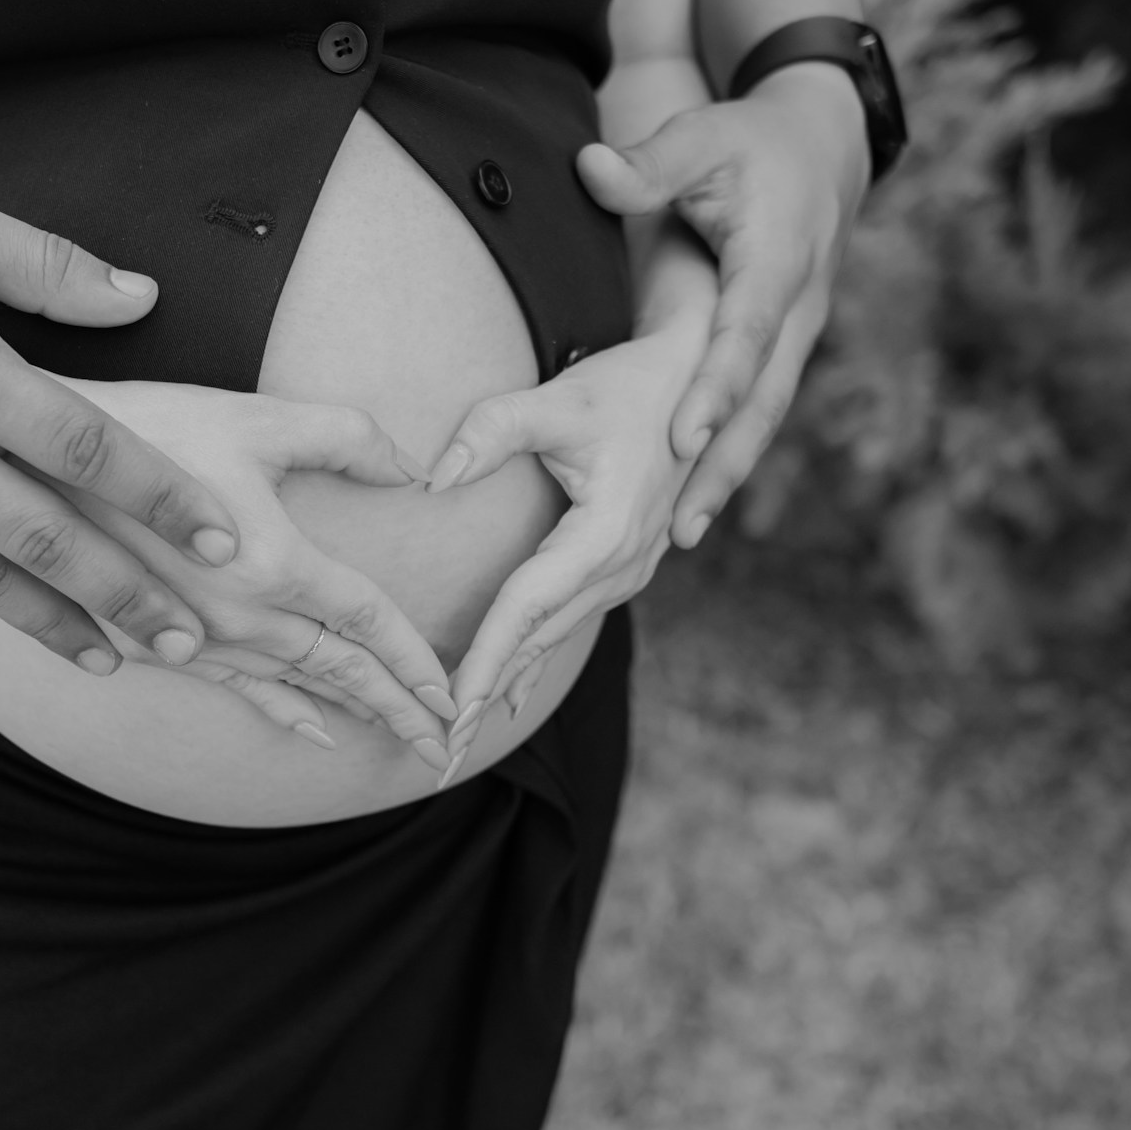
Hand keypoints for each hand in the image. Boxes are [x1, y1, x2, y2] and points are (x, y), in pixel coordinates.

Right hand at [0, 162, 242, 674]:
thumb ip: (46, 266)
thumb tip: (142, 299)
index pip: (84, 446)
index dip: (161, 498)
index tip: (223, 540)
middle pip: (42, 536)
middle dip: (125, 592)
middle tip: (191, 635)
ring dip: (54, 622)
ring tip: (116, 657)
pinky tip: (24, 620)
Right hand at [53, 382, 461, 769]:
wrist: (28, 461)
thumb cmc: (150, 425)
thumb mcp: (258, 418)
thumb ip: (347, 438)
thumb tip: (415, 468)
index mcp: (273, 562)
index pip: (369, 622)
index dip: (417, 659)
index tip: (457, 692)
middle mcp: (239, 615)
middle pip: (342, 671)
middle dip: (400, 708)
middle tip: (448, 745)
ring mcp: (196, 635)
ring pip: (295, 686)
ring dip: (352, 714)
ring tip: (399, 739)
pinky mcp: (156, 641)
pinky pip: (236, 688)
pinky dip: (282, 711)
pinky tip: (311, 731)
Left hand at [424, 319, 704, 762]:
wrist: (698, 381)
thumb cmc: (625, 387)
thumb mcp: (556, 398)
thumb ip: (490, 430)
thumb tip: (432, 477)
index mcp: (609, 531)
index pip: (528, 607)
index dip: (483, 659)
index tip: (447, 707)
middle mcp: (624, 563)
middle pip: (539, 640)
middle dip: (485, 696)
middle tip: (438, 749)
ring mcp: (630, 569)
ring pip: (555, 637)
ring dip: (505, 684)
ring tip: (457, 735)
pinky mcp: (624, 566)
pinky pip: (570, 622)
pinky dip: (532, 658)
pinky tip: (502, 697)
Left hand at [578, 63, 870, 547]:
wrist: (820, 152)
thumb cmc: (752, 144)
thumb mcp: (705, 137)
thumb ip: (650, 162)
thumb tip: (590, 168)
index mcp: (777, 260)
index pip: (747, 334)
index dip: (718, 387)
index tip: (683, 436)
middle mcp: (796, 311)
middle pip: (762, 400)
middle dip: (724, 464)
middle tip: (683, 523)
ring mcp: (794, 339)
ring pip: (763, 419)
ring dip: (726, 479)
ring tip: (682, 536)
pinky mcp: (781, 355)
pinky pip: (755, 416)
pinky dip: (728, 462)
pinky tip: (692, 509)